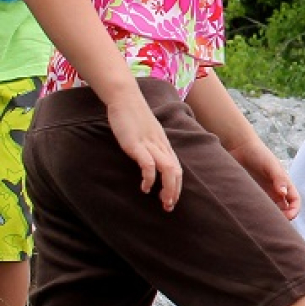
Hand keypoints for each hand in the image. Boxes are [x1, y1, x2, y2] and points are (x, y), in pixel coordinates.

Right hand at [105, 91, 180, 210]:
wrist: (125, 98)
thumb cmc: (134, 117)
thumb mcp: (146, 134)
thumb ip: (150, 147)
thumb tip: (150, 163)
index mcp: (164, 145)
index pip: (177, 169)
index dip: (177, 186)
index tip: (171, 201)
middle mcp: (161, 146)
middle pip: (176, 171)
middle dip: (174, 191)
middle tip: (168, 207)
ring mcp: (150, 144)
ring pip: (168, 169)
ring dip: (168, 188)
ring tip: (162, 202)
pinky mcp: (137, 144)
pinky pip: (149, 163)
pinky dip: (150, 178)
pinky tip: (145, 187)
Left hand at [225, 137, 300, 218]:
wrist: (239, 147)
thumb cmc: (258, 153)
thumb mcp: (271, 165)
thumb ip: (279, 178)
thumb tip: (283, 193)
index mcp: (284, 184)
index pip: (295, 201)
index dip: (294, 210)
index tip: (287, 217)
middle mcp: (275, 190)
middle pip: (283, 209)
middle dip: (281, 218)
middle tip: (272, 224)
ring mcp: (263, 192)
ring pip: (270, 210)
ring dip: (269, 217)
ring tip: (261, 222)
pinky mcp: (251, 193)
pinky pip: (256, 206)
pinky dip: (256, 213)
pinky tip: (251, 216)